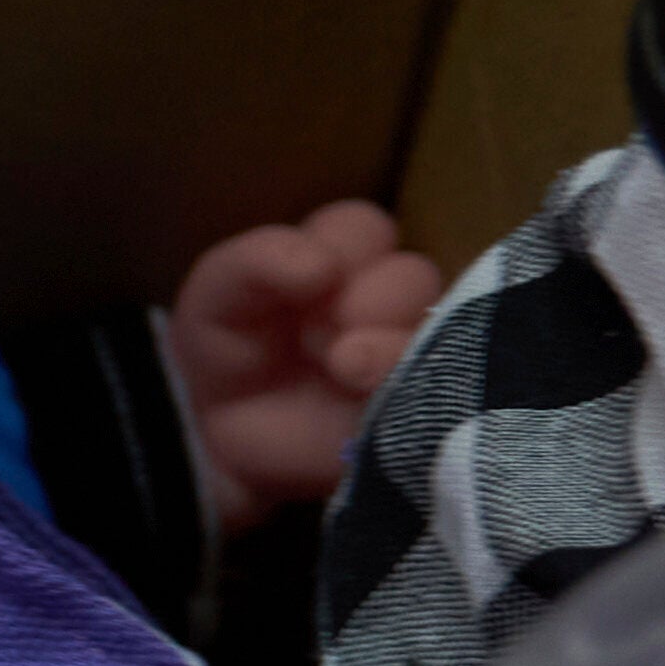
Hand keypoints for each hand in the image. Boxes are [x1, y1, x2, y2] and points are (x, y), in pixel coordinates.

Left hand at [162, 197, 445, 527]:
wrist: (226, 435)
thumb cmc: (229, 350)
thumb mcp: (220, 294)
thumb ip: (255, 262)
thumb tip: (321, 265)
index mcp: (344, 259)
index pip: (367, 229)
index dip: (343, 246)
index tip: (309, 278)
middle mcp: (388, 300)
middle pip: (413, 276)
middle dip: (370, 297)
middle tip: (321, 335)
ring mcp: (410, 352)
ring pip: (439, 331)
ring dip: (390, 345)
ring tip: (342, 365)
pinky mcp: (421, 406)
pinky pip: (444, 389)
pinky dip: (406, 385)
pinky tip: (365, 394)